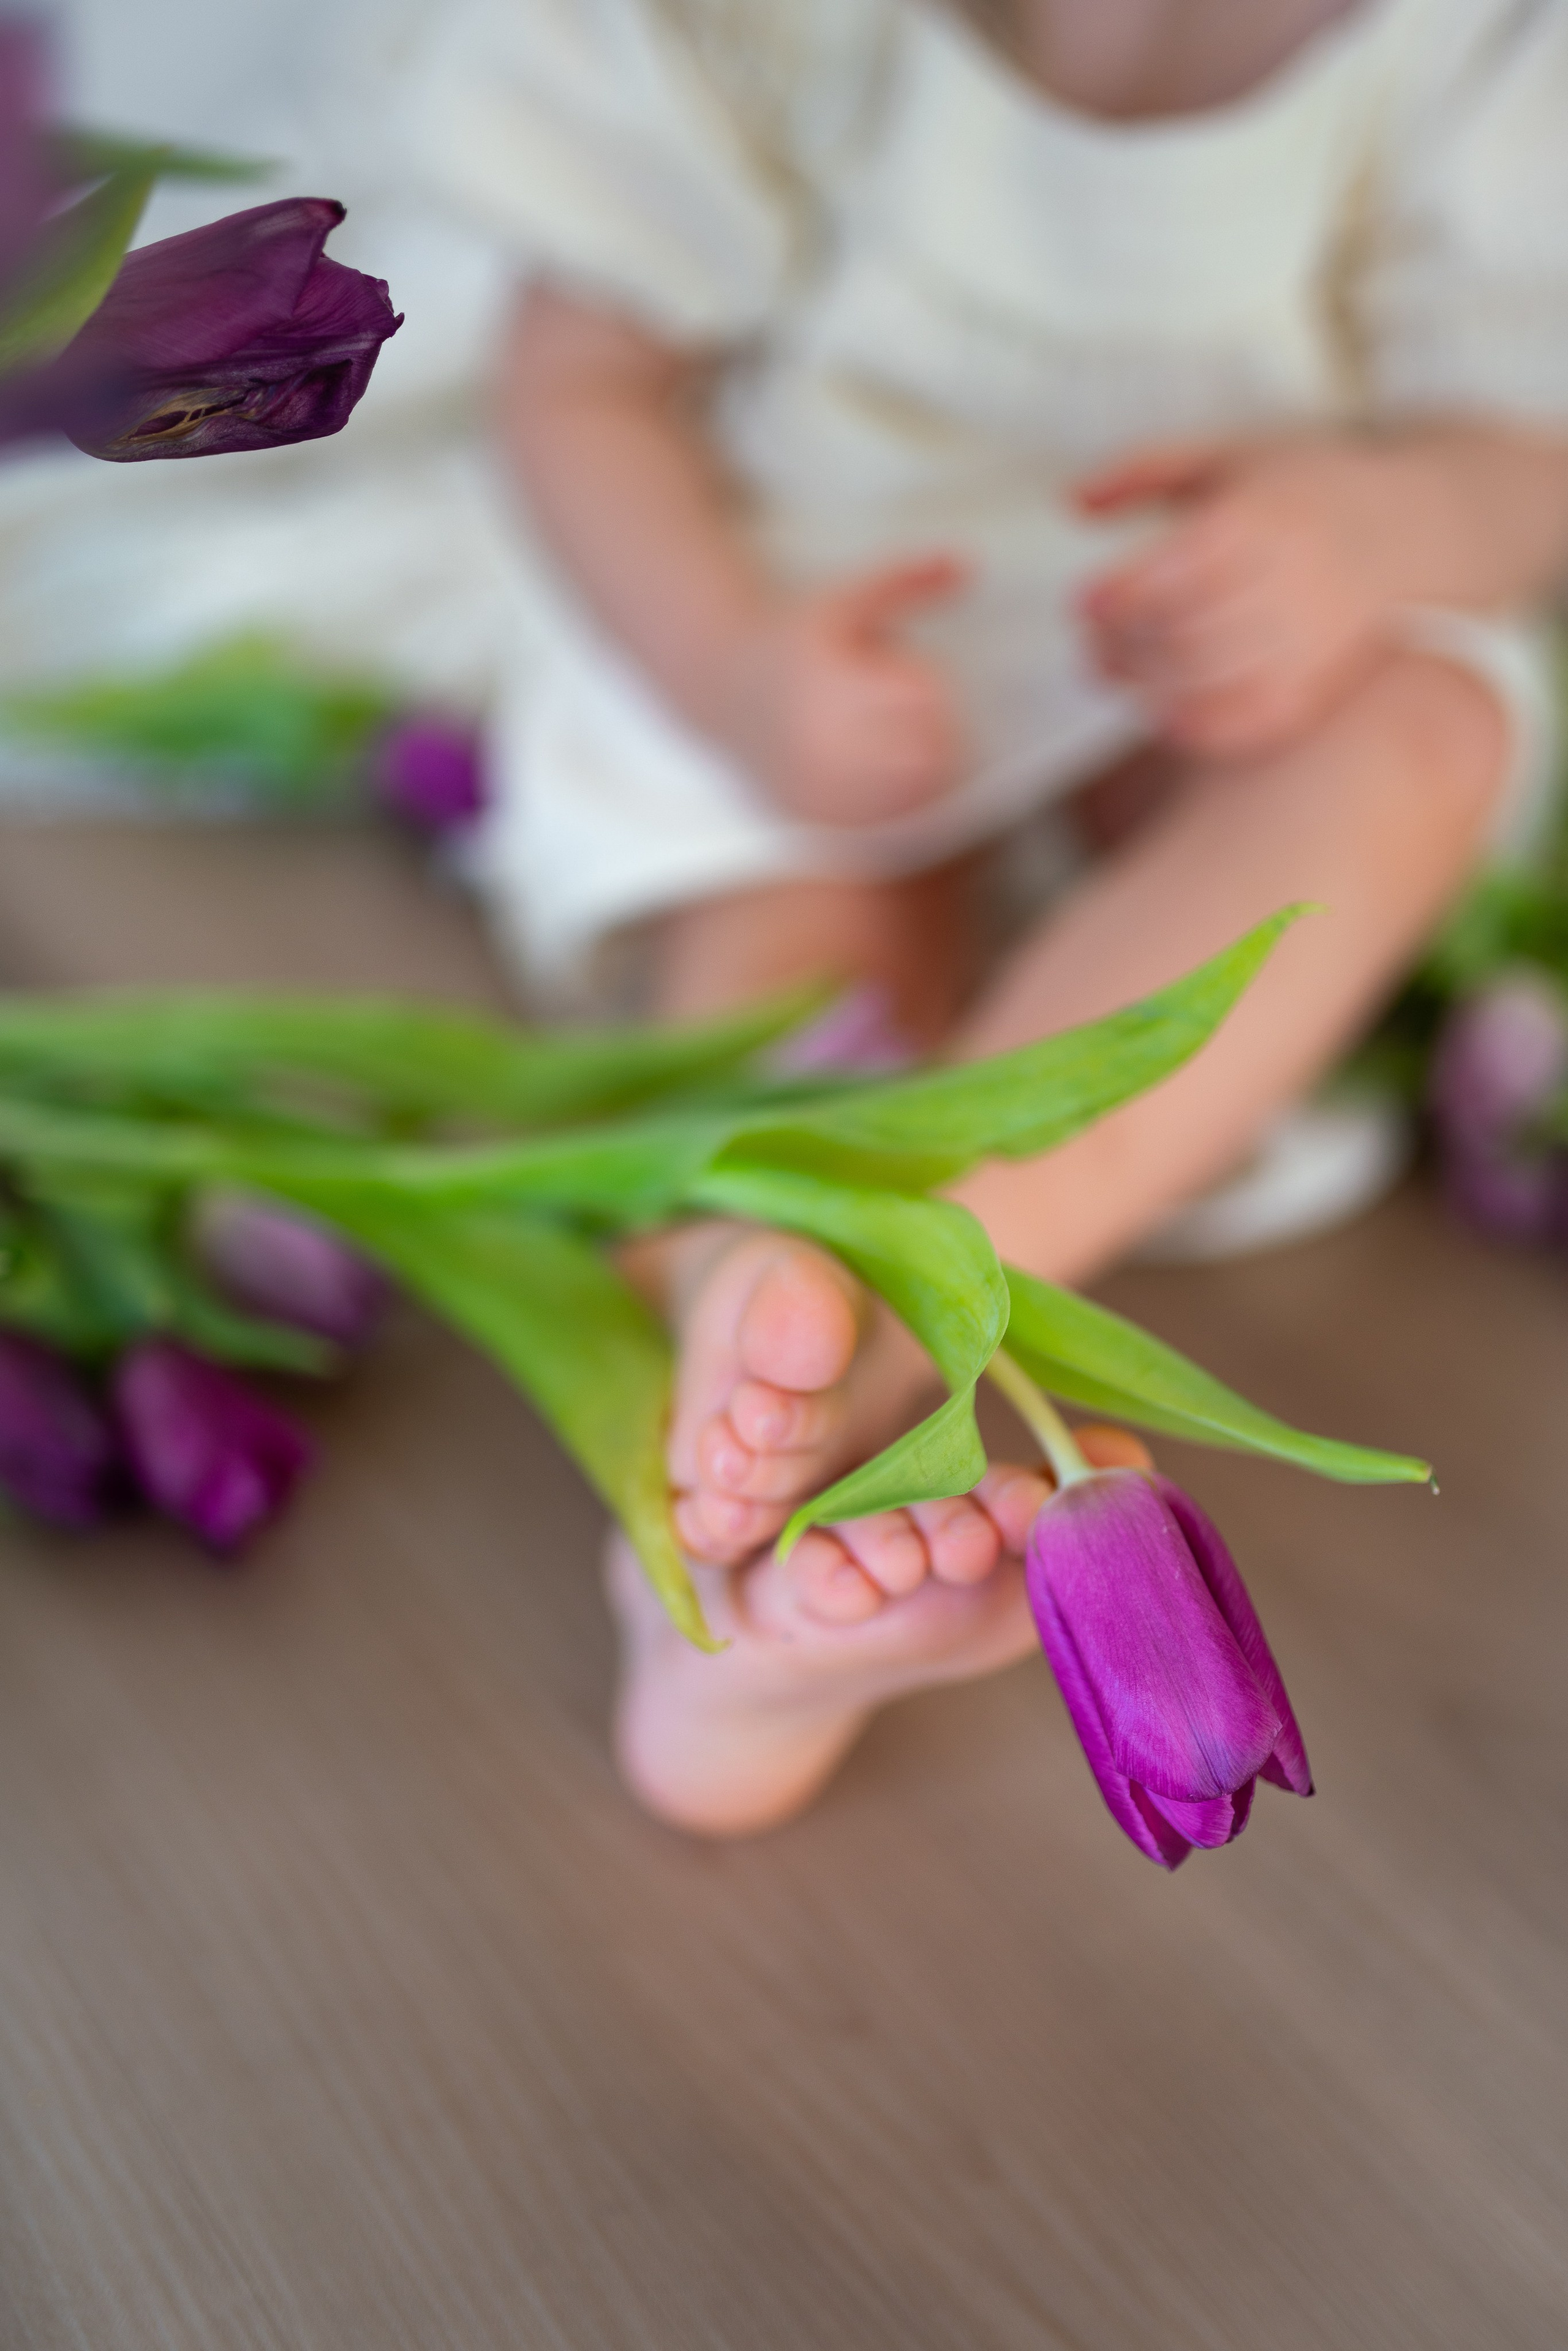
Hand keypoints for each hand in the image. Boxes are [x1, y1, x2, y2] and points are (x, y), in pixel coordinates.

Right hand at [718, 555, 967, 824]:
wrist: (723, 685)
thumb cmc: (798, 638)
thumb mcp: (847, 599)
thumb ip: (907, 581)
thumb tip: (968, 566)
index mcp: (835, 686)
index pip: (928, 706)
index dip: (936, 695)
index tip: (915, 683)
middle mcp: (822, 745)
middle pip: (927, 760)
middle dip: (936, 738)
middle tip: (915, 719)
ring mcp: (816, 790)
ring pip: (909, 801)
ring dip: (923, 777)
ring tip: (899, 745)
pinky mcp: (814, 818)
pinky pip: (879, 827)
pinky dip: (895, 807)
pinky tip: (878, 776)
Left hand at [1075, 436, 1421, 758]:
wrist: (1414, 528)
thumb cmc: (1298, 491)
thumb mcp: (1225, 457)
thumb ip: (1144, 470)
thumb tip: (1070, 504)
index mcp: (1262, 515)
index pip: (1175, 569)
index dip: (1118, 595)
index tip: (1084, 602)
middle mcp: (1292, 577)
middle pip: (1185, 631)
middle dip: (1123, 647)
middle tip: (1095, 647)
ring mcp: (1312, 638)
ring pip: (1212, 681)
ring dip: (1148, 688)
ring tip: (1123, 675)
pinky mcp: (1322, 686)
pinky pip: (1249, 722)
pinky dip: (1196, 725)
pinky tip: (1165, 711)